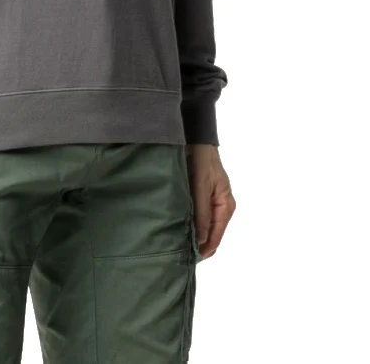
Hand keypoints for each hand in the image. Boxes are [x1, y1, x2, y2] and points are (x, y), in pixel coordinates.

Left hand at [186, 144, 235, 259]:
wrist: (197, 140)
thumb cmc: (201, 161)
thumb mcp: (200, 187)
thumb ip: (200, 213)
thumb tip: (199, 242)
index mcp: (225, 207)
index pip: (215, 238)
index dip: (203, 251)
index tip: (187, 261)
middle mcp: (222, 208)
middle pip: (211, 236)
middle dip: (197, 246)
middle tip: (177, 255)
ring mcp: (213, 204)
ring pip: (204, 228)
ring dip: (193, 236)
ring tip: (175, 244)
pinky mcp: (204, 199)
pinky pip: (199, 218)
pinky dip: (191, 225)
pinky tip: (178, 228)